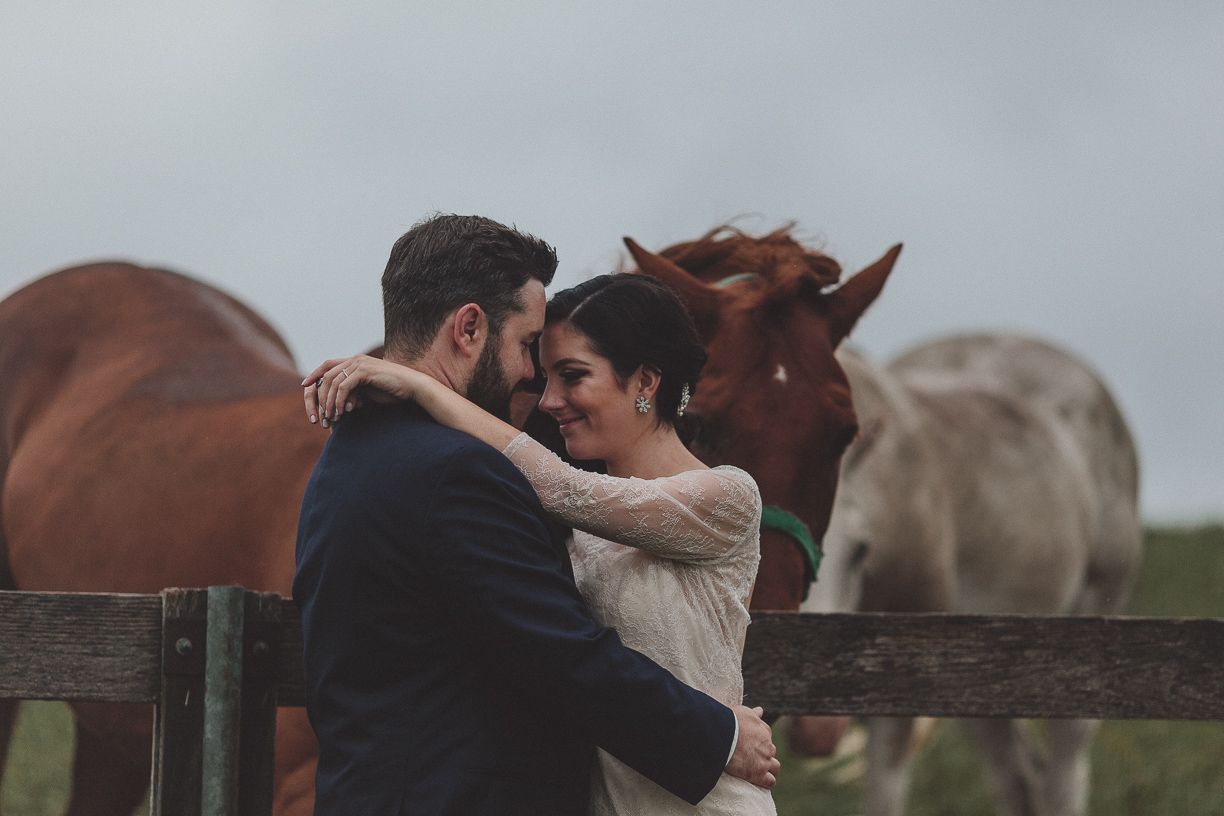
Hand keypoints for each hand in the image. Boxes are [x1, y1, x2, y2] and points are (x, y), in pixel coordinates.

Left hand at [301, 355, 426, 427]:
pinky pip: (343, 386)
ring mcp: (359, 363)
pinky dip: (338, 400)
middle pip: (325, 375)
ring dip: (328, 402)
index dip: (314, 374)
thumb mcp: (368, 390)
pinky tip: (340, 412)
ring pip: (332, 382)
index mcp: (355, 361)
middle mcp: (354, 359)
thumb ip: (353, 391)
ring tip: (330, 418)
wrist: (411, 387)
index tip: (305, 387)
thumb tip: (340, 402)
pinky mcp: (364, 371)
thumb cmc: (393, 390)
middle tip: (319, 416)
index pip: (327, 365)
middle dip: (319, 396)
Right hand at [724, 705, 779, 788]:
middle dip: (764, 755)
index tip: (750, 745)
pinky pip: (770, 781)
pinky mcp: (758, 774)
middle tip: (751, 757)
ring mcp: (764, 760)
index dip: (759, 742)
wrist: (721, 735)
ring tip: (757, 769)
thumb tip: (760, 710)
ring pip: (775, 767)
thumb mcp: (743, 712)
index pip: (768, 738)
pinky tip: (759, 780)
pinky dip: (766, 781)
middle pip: (771, 752)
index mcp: (765, 730)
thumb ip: (754, 714)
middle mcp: (768, 745)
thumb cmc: (729, 721)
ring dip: (768, 768)